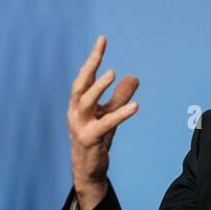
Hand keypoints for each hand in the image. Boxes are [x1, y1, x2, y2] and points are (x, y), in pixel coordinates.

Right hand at [67, 35, 138, 209]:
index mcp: (77, 104)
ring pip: (86, 102)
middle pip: (80, 84)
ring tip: (113, 73)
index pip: (84, 77)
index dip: (93, 58)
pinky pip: (106, 124)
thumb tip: (133, 77)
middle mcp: (74, 112)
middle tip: (100, 47)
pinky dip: (120, 114)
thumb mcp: (109, 114)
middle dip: (90, 64)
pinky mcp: (90, 139)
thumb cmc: (96, 139)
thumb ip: (120, 97)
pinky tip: (135, 106)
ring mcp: (80, 126)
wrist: (88, 170)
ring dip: (98, 87)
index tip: (102, 39)